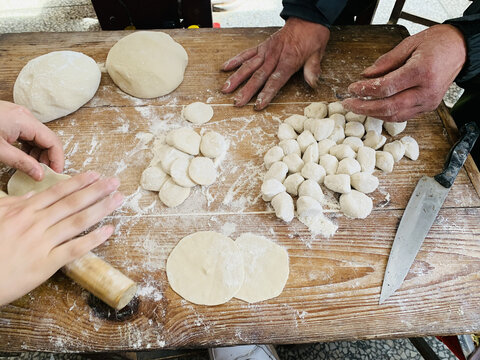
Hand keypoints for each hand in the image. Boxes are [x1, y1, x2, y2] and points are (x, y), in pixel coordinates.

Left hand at [0, 101, 63, 180]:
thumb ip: (22, 163)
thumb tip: (40, 175)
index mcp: (25, 121)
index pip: (53, 141)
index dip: (58, 159)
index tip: (56, 175)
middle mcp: (24, 116)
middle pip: (47, 139)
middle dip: (49, 158)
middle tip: (44, 175)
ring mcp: (17, 117)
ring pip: (38, 138)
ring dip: (39, 154)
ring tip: (33, 169)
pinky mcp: (10, 120)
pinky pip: (27, 135)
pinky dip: (29, 148)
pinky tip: (23, 159)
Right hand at [0, 172, 122, 305]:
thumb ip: (11, 204)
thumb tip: (28, 196)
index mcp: (22, 211)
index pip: (56, 192)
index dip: (79, 182)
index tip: (96, 175)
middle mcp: (35, 223)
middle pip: (72, 203)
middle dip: (96, 191)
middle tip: (115, 182)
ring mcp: (42, 243)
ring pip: (77, 221)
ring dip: (101, 208)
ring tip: (118, 199)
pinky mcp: (46, 264)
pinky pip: (74, 248)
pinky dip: (93, 239)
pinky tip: (109, 230)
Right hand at [221, 17, 329, 109]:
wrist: (306, 19)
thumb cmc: (312, 37)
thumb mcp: (318, 53)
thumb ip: (313, 69)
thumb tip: (313, 83)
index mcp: (289, 60)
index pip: (276, 80)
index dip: (266, 93)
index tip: (258, 104)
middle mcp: (274, 56)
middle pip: (258, 76)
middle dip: (247, 90)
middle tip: (237, 102)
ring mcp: (266, 51)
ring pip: (248, 66)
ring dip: (236, 78)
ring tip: (225, 89)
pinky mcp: (261, 46)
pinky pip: (246, 53)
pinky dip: (235, 60)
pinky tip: (225, 68)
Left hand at [342, 25, 466, 121]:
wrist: (460, 49)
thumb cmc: (437, 43)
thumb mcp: (409, 44)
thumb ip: (386, 61)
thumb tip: (365, 75)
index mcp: (421, 72)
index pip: (386, 87)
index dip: (366, 90)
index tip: (352, 88)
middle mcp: (426, 90)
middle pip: (389, 106)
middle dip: (365, 108)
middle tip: (348, 104)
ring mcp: (428, 102)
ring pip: (395, 115)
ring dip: (373, 113)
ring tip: (357, 108)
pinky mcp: (428, 107)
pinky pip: (403, 116)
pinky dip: (386, 114)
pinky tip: (373, 109)